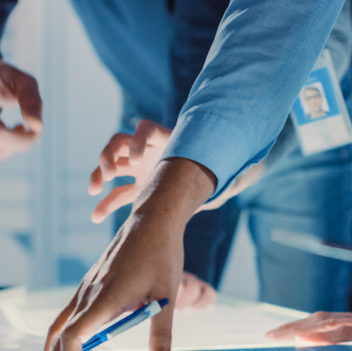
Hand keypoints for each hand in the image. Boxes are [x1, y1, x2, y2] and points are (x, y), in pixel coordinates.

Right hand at [26, 158, 216, 350]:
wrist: (151, 220)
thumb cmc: (161, 256)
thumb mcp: (167, 296)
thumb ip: (162, 333)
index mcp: (105, 298)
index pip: (75, 336)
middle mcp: (88, 294)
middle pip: (58, 337)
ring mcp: (86, 289)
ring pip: (59, 326)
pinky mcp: (89, 286)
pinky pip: (67, 315)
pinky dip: (59, 336)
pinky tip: (59, 350)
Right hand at [89, 120, 263, 221]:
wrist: (217, 183)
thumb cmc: (223, 171)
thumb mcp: (225, 169)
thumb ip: (231, 168)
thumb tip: (257, 164)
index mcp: (168, 141)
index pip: (145, 130)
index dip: (137, 141)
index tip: (136, 158)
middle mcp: (151, 151)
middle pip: (120, 143)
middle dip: (109, 155)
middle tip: (108, 173)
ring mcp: (142, 169)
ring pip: (112, 166)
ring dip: (99, 175)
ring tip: (94, 191)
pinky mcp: (138, 188)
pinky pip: (116, 194)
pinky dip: (105, 204)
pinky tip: (96, 219)